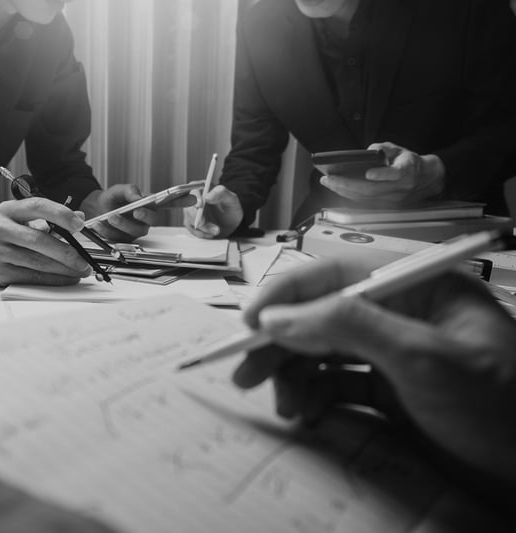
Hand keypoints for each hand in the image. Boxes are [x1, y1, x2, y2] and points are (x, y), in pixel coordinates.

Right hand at [0, 197, 91, 286]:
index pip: (37, 206)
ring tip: (79, 271)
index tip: (79, 224)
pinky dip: (53, 279)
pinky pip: (31, 277)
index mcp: (8, 210)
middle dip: (66, 252)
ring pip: (36, 262)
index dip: (60, 214)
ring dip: (63, 269)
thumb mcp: (27, 220)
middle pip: (37, 240)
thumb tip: (79, 216)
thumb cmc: (11, 235)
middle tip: (83, 260)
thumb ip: (52, 218)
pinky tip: (66, 278)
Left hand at [82, 184, 194, 241]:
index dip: (182, 201)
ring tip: (111, 216)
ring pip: (135, 230)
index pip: (169, 204)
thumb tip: (139, 196)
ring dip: (122, 223)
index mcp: (149, 205)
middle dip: (146, 215)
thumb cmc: (111, 199)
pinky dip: (107, 229)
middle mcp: (146, 219)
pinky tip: (99, 223)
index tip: (193, 198)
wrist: (94, 210)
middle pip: (153, 220)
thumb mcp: (118, 190)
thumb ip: (129, 190)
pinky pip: (118, 237)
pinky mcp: (124, 239)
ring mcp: (135, 231)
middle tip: (136, 210)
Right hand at [183, 185, 242, 237]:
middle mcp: (195, 199)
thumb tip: (207, 196)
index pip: (194, 190)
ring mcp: (192, 211)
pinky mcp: (191, 222)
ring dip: (202, 227)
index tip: (200, 205)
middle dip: (195, 217)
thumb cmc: (231, 209)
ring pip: (189, 219)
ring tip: (216, 230)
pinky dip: (201, 233)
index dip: (194, 197)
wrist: (231, 224)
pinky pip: (191, 229)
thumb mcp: (231, 200)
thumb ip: (221, 193)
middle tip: (204, 223)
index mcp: (203, 188)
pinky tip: (211, 233)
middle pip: (188, 206)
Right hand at [233, 258, 515, 486]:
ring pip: (324, 353)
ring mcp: (394, 355)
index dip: (287, 295)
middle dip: (281, 343)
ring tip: (286, 406)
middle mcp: (400, 315)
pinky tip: (309, 413)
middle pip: (322, 315)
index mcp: (415, 287)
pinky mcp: (391, 393)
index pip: (336, 275)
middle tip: (244, 372)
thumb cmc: (499, 405)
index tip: (249, 324)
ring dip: (295, 375)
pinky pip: (338, 385)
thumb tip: (278, 316)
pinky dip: (316, 397)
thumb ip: (348, 327)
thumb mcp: (423, 359)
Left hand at [319, 142, 445, 205]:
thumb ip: (384, 148)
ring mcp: (392, 200)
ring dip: (343, 191)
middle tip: (328, 178)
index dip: (383, 175)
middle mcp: (400, 188)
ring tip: (327, 182)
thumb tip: (367, 152)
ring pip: (365, 198)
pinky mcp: (385, 206)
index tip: (369, 173)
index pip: (397, 174)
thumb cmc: (408, 161)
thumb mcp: (399, 149)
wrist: (425, 179)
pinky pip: (364, 202)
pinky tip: (336, 188)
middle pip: (371, 189)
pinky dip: (348, 195)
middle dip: (347, 184)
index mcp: (407, 171)